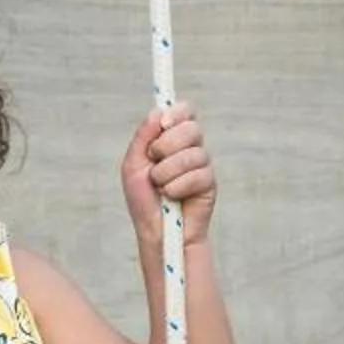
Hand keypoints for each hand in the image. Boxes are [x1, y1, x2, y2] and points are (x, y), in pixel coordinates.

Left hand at [125, 102, 215, 246]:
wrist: (156, 232)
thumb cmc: (144, 200)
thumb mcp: (134, 165)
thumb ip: (143, 136)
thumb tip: (158, 111)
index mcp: (171, 139)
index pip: (185, 111)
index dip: (178, 113)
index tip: (164, 124)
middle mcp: (189, 148)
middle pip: (192, 128)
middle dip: (168, 144)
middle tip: (154, 161)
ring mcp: (201, 165)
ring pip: (194, 153)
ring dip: (169, 171)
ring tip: (160, 187)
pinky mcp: (209, 184)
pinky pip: (199, 175)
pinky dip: (179, 186)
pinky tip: (172, 196)